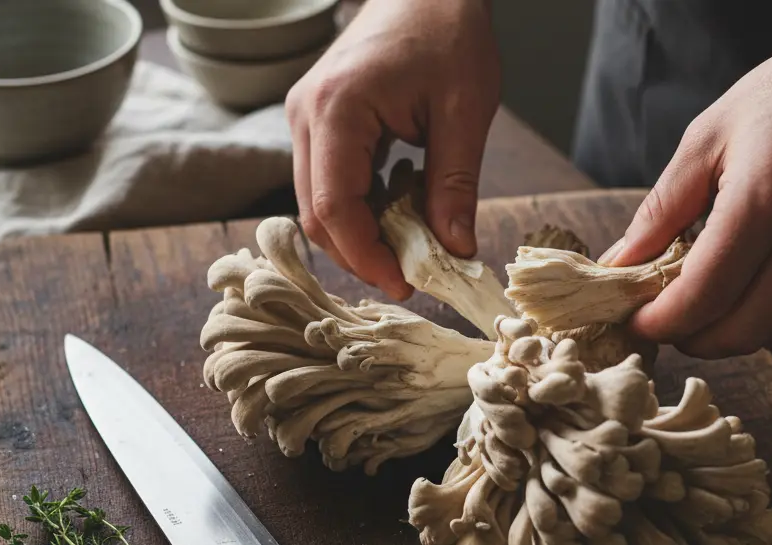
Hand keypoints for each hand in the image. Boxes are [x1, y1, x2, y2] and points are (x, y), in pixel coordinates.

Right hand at [285, 0, 499, 299]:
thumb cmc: (447, 31)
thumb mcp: (465, 110)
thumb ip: (455, 186)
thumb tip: (455, 251)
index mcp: (337, 110)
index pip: (334, 207)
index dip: (366, 256)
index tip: (405, 285)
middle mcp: (306, 115)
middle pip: (316, 212)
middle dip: (360, 253)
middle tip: (410, 277)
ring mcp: (306, 116)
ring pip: (318, 200)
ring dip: (360, 233)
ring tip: (411, 248)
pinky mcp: (319, 119)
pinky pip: (328, 179)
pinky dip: (361, 207)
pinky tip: (400, 212)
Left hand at [597, 14, 771, 358]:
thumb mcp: (707, 138)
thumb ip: (660, 210)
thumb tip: (619, 265)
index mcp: (762, 201)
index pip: (702, 298)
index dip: (660, 323)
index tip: (636, 323)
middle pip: (740, 333)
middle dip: (692, 339)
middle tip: (666, 320)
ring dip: (733, 332)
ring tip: (707, 301)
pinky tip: (757, 277)